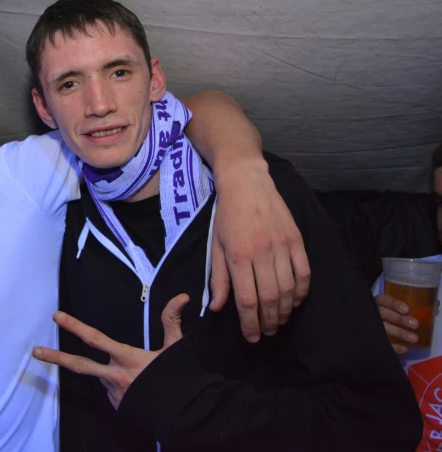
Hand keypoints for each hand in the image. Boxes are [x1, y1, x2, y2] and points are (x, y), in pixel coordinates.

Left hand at [33, 294, 189, 408]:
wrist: (184, 414)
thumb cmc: (179, 378)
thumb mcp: (176, 347)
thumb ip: (172, 320)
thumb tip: (182, 296)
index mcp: (127, 358)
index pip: (95, 339)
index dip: (75, 326)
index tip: (57, 317)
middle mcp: (115, 376)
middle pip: (79, 365)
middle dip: (55, 358)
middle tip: (36, 352)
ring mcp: (114, 393)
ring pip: (102, 376)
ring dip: (109, 371)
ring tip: (134, 374)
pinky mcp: (117, 406)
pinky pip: (112, 390)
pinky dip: (118, 384)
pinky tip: (136, 386)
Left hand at [210, 159, 310, 342]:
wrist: (247, 183)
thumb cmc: (227, 216)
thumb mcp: (216, 246)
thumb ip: (218, 278)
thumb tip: (218, 308)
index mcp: (238, 256)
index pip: (247, 300)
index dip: (250, 324)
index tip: (251, 337)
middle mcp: (262, 253)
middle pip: (270, 299)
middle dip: (268, 322)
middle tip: (266, 333)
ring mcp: (282, 245)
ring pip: (288, 289)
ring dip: (285, 311)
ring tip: (278, 321)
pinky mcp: (296, 239)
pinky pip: (304, 272)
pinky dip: (302, 292)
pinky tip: (295, 302)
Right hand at [375, 294, 420, 354]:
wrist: (375, 329)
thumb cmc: (392, 315)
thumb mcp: (399, 308)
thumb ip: (414, 306)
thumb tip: (436, 303)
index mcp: (378, 303)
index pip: (384, 300)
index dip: (394, 304)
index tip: (407, 309)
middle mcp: (373, 313)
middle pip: (383, 313)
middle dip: (399, 319)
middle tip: (415, 324)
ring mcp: (371, 327)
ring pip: (383, 328)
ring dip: (399, 333)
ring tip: (414, 338)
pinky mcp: (372, 339)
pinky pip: (382, 343)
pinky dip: (393, 347)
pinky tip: (404, 349)